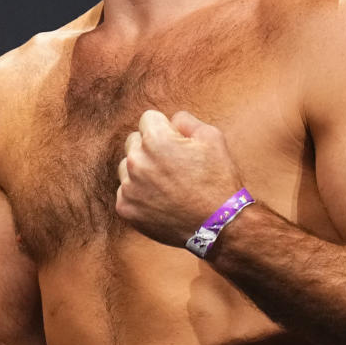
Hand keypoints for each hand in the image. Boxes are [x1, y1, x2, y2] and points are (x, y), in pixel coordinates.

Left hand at [114, 109, 244, 246]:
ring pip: (127, 166)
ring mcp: (128, 186)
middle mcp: (136, 161)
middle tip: (173, 166)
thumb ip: (185, 120)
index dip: (166, 129)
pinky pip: (125, 191)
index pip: (148, 119)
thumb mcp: (212, 138)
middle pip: (134, 141)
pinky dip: (139, 194)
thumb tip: (170, 119)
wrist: (220, 226)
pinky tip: (161, 201)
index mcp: (155, 140)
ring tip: (167, 185)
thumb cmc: (218, 180)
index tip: (178, 144)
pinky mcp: (125, 207)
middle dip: (150, 148)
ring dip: (142, 171)